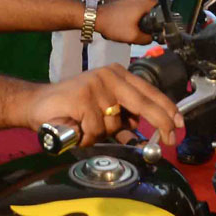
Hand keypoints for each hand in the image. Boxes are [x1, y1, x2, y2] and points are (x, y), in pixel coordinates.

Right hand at [21, 64, 181, 146]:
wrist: (36, 104)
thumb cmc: (71, 108)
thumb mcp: (103, 110)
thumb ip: (123, 118)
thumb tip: (144, 133)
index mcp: (117, 75)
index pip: (149, 91)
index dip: (167, 109)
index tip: (179, 124)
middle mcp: (109, 76)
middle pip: (142, 103)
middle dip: (160, 123)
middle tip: (169, 140)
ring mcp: (96, 85)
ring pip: (115, 123)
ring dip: (101, 135)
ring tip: (85, 128)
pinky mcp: (82, 97)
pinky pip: (96, 130)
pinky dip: (87, 137)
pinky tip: (76, 129)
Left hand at [94, 0, 156, 44]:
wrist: (97, 18)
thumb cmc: (112, 23)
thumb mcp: (134, 36)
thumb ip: (148, 39)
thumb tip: (153, 38)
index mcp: (146, 3)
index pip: (164, 13)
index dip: (162, 25)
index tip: (157, 32)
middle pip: (155, 15)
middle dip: (150, 26)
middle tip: (142, 33)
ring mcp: (136, 0)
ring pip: (147, 15)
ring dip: (142, 24)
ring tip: (134, 31)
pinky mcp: (130, 3)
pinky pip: (140, 13)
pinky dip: (137, 21)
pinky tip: (130, 27)